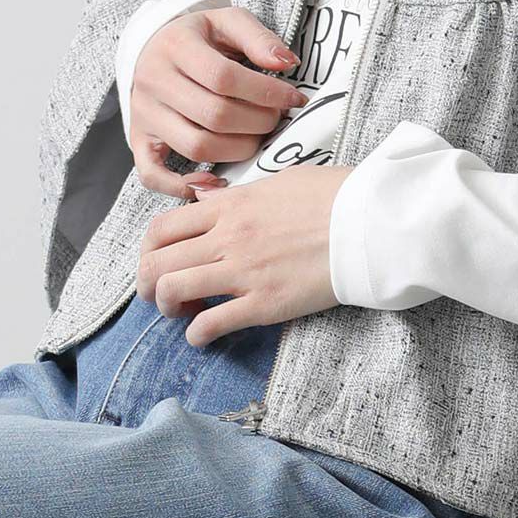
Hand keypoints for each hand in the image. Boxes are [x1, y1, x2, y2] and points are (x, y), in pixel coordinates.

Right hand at [128, 4, 308, 196]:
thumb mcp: (227, 21)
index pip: (224, 77)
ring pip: (195, 146)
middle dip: (258, 122)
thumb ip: (258, 38)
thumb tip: (287, 63)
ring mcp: (144, 114)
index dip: (267, 92)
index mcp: (176, 46)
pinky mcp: (139, 139)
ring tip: (256, 137)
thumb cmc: (199, 37)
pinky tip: (215, 179)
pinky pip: (153, 175)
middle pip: (214, 115)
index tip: (294, 98)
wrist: (154, 46)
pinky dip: (183, 185)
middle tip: (276, 118)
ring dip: (238, 150)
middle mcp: (153, 81)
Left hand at [133, 164, 353, 345]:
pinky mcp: (264, 303)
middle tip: (160, 294)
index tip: (158, 260)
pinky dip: (197, 335)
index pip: (162, 228)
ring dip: (168, 308)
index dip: (149, 250)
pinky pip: (210, 324)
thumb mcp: (280, 182)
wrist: (370, 221)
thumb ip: (239, 196)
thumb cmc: (334, 196)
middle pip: (157, 263)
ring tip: (183, 312)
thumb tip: (210, 202)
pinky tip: (204, 335)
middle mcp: (227, 237)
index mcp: (230, 206)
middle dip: (147, 284)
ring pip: (172, 291)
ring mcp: (243, 271)